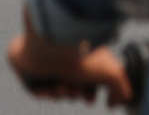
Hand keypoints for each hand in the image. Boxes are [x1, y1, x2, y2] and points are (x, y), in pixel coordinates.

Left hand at [7, 28, 132, 105]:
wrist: (50, 44)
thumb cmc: (81, 56)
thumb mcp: (111, 73)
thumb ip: (121, 90)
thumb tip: (114, 104)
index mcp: (82, 54)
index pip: (87, 79)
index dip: (89, 93)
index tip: (90, 98)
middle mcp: (64, 56)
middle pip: (71, 87)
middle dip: (75, 93)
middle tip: (75, 90)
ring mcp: (46, 61)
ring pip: (54, 89)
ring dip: (59, 92)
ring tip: (60, 84)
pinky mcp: (28, 67)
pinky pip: (34, 89)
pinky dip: (42, 92)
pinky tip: (47, 86)